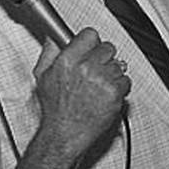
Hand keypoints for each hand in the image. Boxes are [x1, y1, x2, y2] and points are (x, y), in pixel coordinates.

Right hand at [34, 28, 130, 152]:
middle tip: (95, 70)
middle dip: (102, 58)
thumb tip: (53, 38)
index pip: (90, 34)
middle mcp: (86, 68)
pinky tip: (105, 95)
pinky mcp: (114, 92)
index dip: (91, 42)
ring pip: (118, 64)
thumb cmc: (55, 110)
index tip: (90, 48)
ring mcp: (102, 80)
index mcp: (68, 60)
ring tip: (98, 86)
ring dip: (111, 74)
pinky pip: (125, 80)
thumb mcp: (43, 77)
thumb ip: (50, 52)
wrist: (65, 133)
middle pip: (107, 48)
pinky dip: (119, 87)